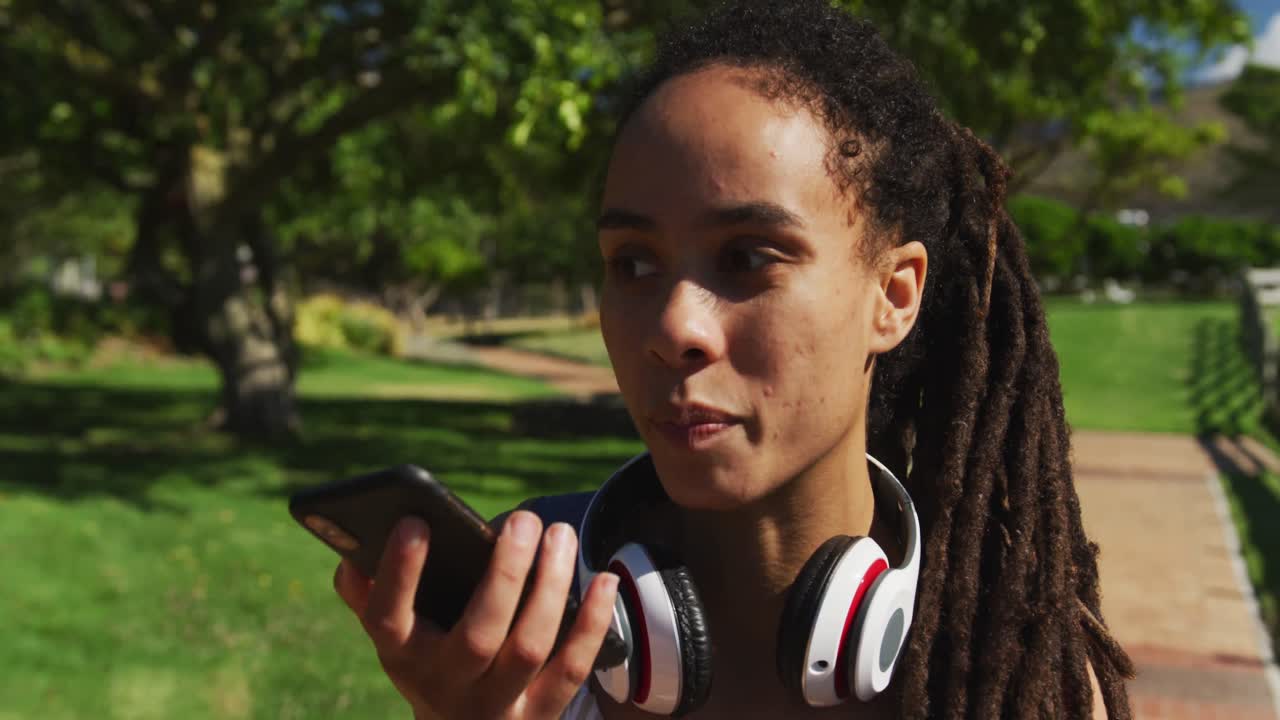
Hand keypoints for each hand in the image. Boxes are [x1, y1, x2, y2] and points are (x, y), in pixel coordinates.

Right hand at [333, 511, 619, 719]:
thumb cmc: (428, 655)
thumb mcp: (395, 631)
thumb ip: (369, 591)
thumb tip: (351, 550)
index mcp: (401, 656)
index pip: (389, 618)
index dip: (399, 572)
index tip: (416, 521)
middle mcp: (446, 685)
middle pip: (478, 634)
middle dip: (505, 573)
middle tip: (526, 518)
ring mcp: (496, 704)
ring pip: (529, 647)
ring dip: (550, 586)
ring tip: (560, 535)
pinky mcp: (540, 713)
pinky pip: (572, 668)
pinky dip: (591, 622)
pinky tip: (603, 579)